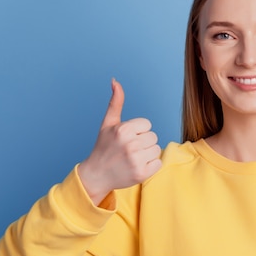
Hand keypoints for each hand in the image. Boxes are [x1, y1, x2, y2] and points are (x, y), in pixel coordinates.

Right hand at [78, 79, 161, 204]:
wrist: (97, 175)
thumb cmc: (104, 147)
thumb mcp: (108, 123)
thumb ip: (115, 102)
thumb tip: (115, 80)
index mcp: (124, 130)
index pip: (147, 125)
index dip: (138, 131)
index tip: (127, 138)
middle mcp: (130, 144)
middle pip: (153, 137)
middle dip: (143, 142)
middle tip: (129, 149)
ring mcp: (136, 160)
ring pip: (157, 149)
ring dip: (147, 154)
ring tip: (132, 158)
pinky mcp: (142, 174)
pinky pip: (158, 163)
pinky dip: (151, 166)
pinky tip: (137, 166)